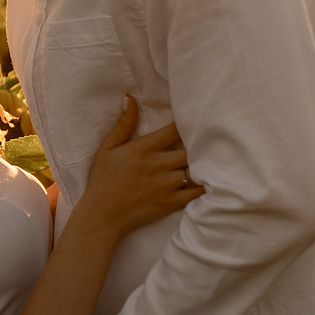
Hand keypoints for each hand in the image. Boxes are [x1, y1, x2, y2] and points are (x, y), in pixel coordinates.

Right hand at [75, 96, 202, 236]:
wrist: (102, 215)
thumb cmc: (103, 180)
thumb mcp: (108, 148)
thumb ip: (123, 124)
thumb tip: (130, 99)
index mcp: (144, 148)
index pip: (175, 129)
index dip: (187, 123)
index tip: (194, 121)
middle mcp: (158, 164)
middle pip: (191, 148)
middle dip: (198, 145)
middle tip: (206, 142)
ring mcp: (166, 184)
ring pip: (197, 169)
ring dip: (204, 164)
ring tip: (211, 159)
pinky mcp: (171, 202)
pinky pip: (197, 192)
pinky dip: (205, 185)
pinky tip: (210, 180)